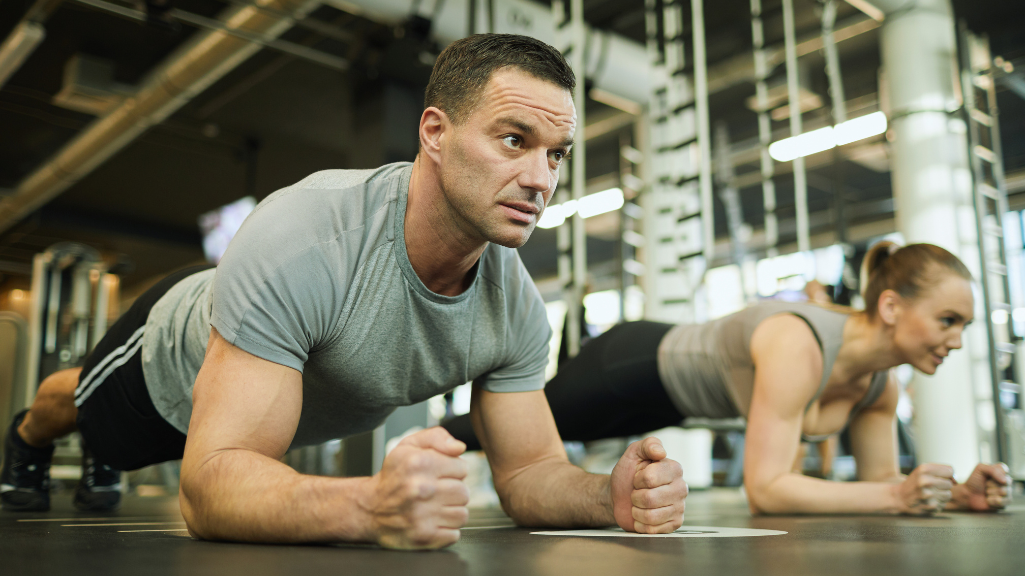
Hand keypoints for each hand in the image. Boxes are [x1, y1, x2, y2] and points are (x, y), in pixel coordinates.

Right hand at [365, 427, 468, 548]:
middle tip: (436, 492)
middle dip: (453, 491)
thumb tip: (459, 447)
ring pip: (461, 514)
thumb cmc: (392, 476)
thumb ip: (437, 437)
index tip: (438, 474)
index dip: (452, 471)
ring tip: (434, 507)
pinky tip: (431, 521)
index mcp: (419, 463)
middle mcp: (421, 489)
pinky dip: (445, 530)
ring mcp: (422, 515)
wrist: (368, 509)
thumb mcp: (408, 446)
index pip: (462, 468)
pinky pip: (454, 534)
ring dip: (451, 511)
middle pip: (464, 492)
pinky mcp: (423, 537)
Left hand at [610, 437, 687, 532]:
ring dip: (637, 511)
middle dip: (635, 496)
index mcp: (674, 469)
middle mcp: (681, 488)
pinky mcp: (674, 524)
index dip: (638, 479)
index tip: (638, 477)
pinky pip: (653, 529)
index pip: (650, 478)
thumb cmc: (627, 475)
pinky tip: (642, 516)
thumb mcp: (633, 453)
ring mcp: (680, 507)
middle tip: (637, 492)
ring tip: (639, 504)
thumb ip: (647, 445)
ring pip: (651, 516)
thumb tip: (661, 452)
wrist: (619, 496)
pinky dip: (640, 524)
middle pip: (650, 498)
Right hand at [893, 463, 953, 514]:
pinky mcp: (931, 506)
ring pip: (948, 495)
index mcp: (924, 469)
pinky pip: (944, 504)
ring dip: (941, 495)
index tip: (939, 477)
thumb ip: (940, 471)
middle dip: (942, 486)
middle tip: (931, 487)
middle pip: (950, 483)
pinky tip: (928, 501)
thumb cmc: (915, 483)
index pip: (950, 470)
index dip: (947, 474)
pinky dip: (937, 503)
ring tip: (930, 494)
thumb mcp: (923, 471)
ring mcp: (929, 495)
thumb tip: (956, 481)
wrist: (900, 498)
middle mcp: (926, 481)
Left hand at [949, 463, 1011, 511]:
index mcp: (1001, 472)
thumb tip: (1004, 481)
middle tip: (985, 485)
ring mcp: (1007, 493)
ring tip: (986, 492)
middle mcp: (1006, 482)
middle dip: (991, 484)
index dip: (994, 473)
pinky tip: (988, 500)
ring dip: (991, 492)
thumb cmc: (974, 481)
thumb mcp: (980, 469)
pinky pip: (1002, 501)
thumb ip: (993, 470)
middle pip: (1006, 482)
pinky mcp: (1004, 503)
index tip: (986, 475)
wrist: (968, 495)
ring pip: (1004, 492)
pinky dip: (992, 501)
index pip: (1004, 470)